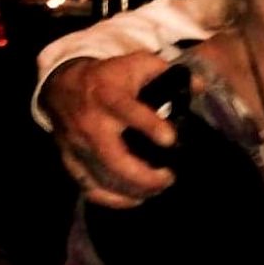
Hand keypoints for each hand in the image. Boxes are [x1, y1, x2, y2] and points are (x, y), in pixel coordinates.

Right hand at [43, 52, 182, 207]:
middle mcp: (91, 123)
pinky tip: (135, 198)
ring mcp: (78, 146)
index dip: (149, 126)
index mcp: (108, 96)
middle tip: (169, 178)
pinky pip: (90, 188)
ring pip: (104, 178)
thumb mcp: (138, 64)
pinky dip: (113, 199)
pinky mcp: (71, 161)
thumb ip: (168, 73)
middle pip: (114, 158)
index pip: (128, 111)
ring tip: (158, 188)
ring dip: (135, 190)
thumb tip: (200, 86)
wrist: (63, 85)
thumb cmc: (109, 78)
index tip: (170, 139)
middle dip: (144, 175)